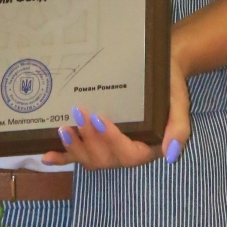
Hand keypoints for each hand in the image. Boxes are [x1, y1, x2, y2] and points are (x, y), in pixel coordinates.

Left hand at [41, 57, 190, 169]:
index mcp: (149, 146)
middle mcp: (127, 150)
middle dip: (90, 140)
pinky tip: (47, 156)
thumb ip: (179, 128)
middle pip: (106, 159)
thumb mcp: (179, 102)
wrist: (160, 66)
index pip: (130, 154)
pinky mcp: (96, 139)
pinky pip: (79, 154)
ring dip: (74, 148)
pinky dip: (63, 157)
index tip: (99, 117)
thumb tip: (170, 154)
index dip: (111, 140)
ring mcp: (109, 146)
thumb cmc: (170, 84)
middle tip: (79, 113)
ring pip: (90, 159)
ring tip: (63, 129)